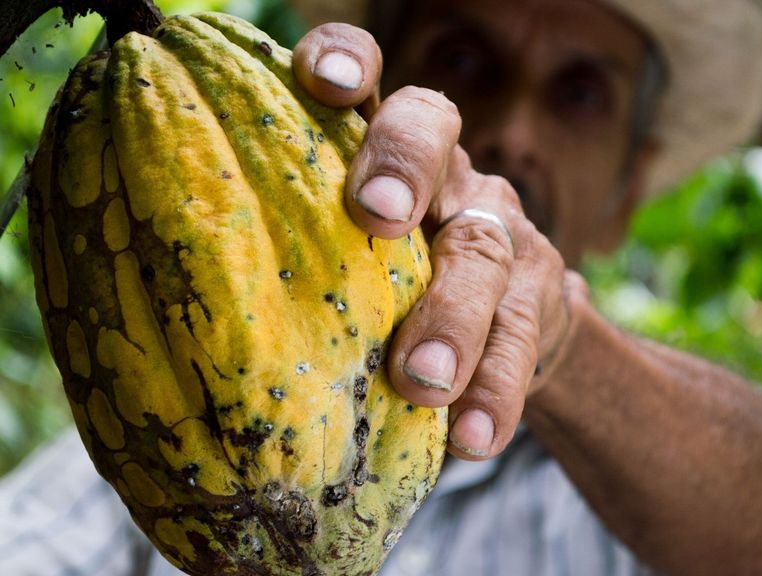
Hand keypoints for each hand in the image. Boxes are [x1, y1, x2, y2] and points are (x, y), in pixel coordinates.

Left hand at [293, 24, 580, 459]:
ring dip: (453, 316)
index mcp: (381, 150)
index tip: (319, 81)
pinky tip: (474, 439)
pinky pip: (522, 339)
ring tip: (423, 382)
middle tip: (375, 216)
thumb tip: (160, 310)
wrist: (508, 331)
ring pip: (484, 249)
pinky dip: (496, 391)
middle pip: (434, 132)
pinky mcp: (539, 296)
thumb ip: (293, 253)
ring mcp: (499, 229)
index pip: (368, 76)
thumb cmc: (390, 293)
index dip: (347, 60)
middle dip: (403, 165)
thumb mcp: (345, 259)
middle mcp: (446, 172)